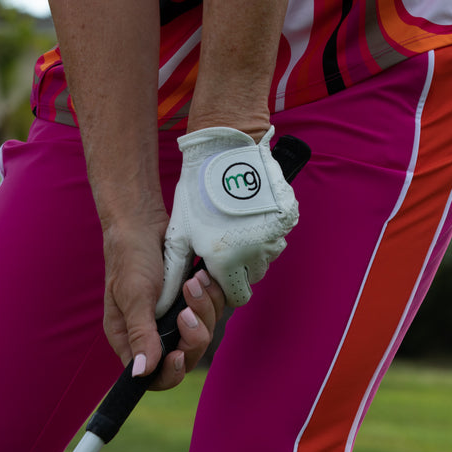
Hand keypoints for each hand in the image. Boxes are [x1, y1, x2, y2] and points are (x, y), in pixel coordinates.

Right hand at [104, 223, 225, 389]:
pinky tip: (203, 276)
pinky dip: (213, 296)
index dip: (169, 373)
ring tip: (194, 281)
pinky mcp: (192, 301)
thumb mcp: (134, 295)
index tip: (179, 354)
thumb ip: (140, 334)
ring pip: (204, 332)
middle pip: (185, 356)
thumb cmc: (130, 257)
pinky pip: (213, 311)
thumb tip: (139, 374)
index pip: (153, 376)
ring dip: (204, 309)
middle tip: (187, 312)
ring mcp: (175, 317)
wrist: (143, 221)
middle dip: (193, 336)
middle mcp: (154, 333)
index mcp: (131, 339)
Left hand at [156, 125, 298, 314]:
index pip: (236, 297)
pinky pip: (278, 237)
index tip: (217, 272)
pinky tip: (249, 214)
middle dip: (240, 269)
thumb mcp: (180, 233)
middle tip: (225, 245)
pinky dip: (266, 231)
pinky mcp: (287, 221)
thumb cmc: (197, 194)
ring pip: (266, 257)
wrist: (226, 152)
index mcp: (228, 263)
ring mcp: (275, 238)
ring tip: (236, 225)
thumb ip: (176, 270)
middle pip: (252, 278)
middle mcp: (256, 255)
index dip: (226, 288)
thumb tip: (165, 299)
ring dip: (254, 250)